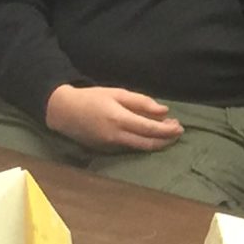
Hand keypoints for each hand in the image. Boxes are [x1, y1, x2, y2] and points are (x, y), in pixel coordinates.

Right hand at [45, 84, 183, 151]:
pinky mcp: (105, 150)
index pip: (149, 129)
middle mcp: (115, 136)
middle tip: (178, 132)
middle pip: (147, 143)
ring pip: (139, 148)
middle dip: (166, 140)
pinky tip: (150, 135)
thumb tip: (164, 111)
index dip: (167, 130)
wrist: (64, 112)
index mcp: (119, 119)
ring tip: (168, 133)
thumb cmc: (92, 98)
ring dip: (156, 142)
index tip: (180, 127)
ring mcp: (110, 145)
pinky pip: (129, 148)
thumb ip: (141, 102)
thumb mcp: (117, 93)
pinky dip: (143, 143)